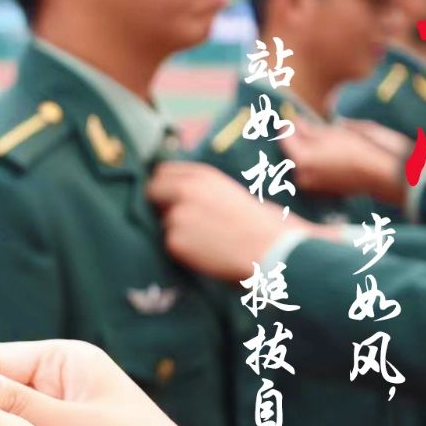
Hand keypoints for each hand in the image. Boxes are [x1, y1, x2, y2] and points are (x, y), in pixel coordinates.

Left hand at [147, 161, 339, 281]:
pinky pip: (170, 246)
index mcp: (202, 176)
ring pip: (163, 223)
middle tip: (178, 221)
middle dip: (160, 205)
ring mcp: (177, 215)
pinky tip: (207, 254)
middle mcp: (185, 190)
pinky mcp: (175, 241)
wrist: (273, 251)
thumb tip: (179, 197)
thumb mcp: (231, 193)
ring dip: (176, 232)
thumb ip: (202, 191)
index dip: (164, 185)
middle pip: (152, 191)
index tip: (168, 196)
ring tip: (207, 241)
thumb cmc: (264, 225)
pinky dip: (183, 252)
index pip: (162, 171)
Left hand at [280, 119, 404, 204]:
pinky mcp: (322, 191)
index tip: (289, 116)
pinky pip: (312, 172)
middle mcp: (302, 175)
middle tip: (301, 125)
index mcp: (301, 159)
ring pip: (301, 163)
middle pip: (292, 152)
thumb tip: (294, 123)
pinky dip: (315, 163)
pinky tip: (326, 154)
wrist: (382, 173)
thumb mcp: (333, 132)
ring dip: (305, 151)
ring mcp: (312, 186)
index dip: (288, 125)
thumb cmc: (360, 149)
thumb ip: (308, 129)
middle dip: (296, 139)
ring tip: (317, 139)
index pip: (286, 138)